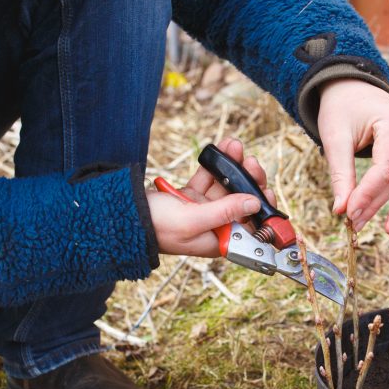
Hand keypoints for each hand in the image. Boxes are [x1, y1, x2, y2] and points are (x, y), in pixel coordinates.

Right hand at [146, 137, 272, 256]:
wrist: (122, 216)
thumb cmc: (155, 227)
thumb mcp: (193, 221)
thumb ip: (224, 212)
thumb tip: (254, 203)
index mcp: (218, 241)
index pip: (250, 228)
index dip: (262, 210)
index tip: (266, 192)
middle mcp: (214, 226)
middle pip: (241, 203)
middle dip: (249, 181)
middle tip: (251, 163)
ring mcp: (202, 210)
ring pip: (227, 186)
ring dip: (233, 166)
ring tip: (235, 147)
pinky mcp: (191, 196)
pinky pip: (209, 178)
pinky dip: (216, 165)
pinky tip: (223, 149)